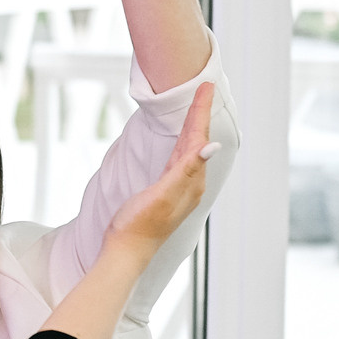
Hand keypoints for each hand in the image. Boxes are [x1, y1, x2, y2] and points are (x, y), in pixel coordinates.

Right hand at [102, 84, 219, 256]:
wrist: (125, 252)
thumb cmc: (139, 225)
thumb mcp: (163, 194)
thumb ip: (188, 169)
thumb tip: (212, 147)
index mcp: (192, 182)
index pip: (199, 139)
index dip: (201, 112)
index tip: (206, 87)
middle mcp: (190, 185)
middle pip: (197, 141)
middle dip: (200, 114)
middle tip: (205, 88)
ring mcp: (178, 189)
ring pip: (189, 149)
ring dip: (193, 127)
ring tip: (196, 107)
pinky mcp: (165, 192)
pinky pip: (179, 160)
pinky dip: (183, 143)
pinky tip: (183, 142)